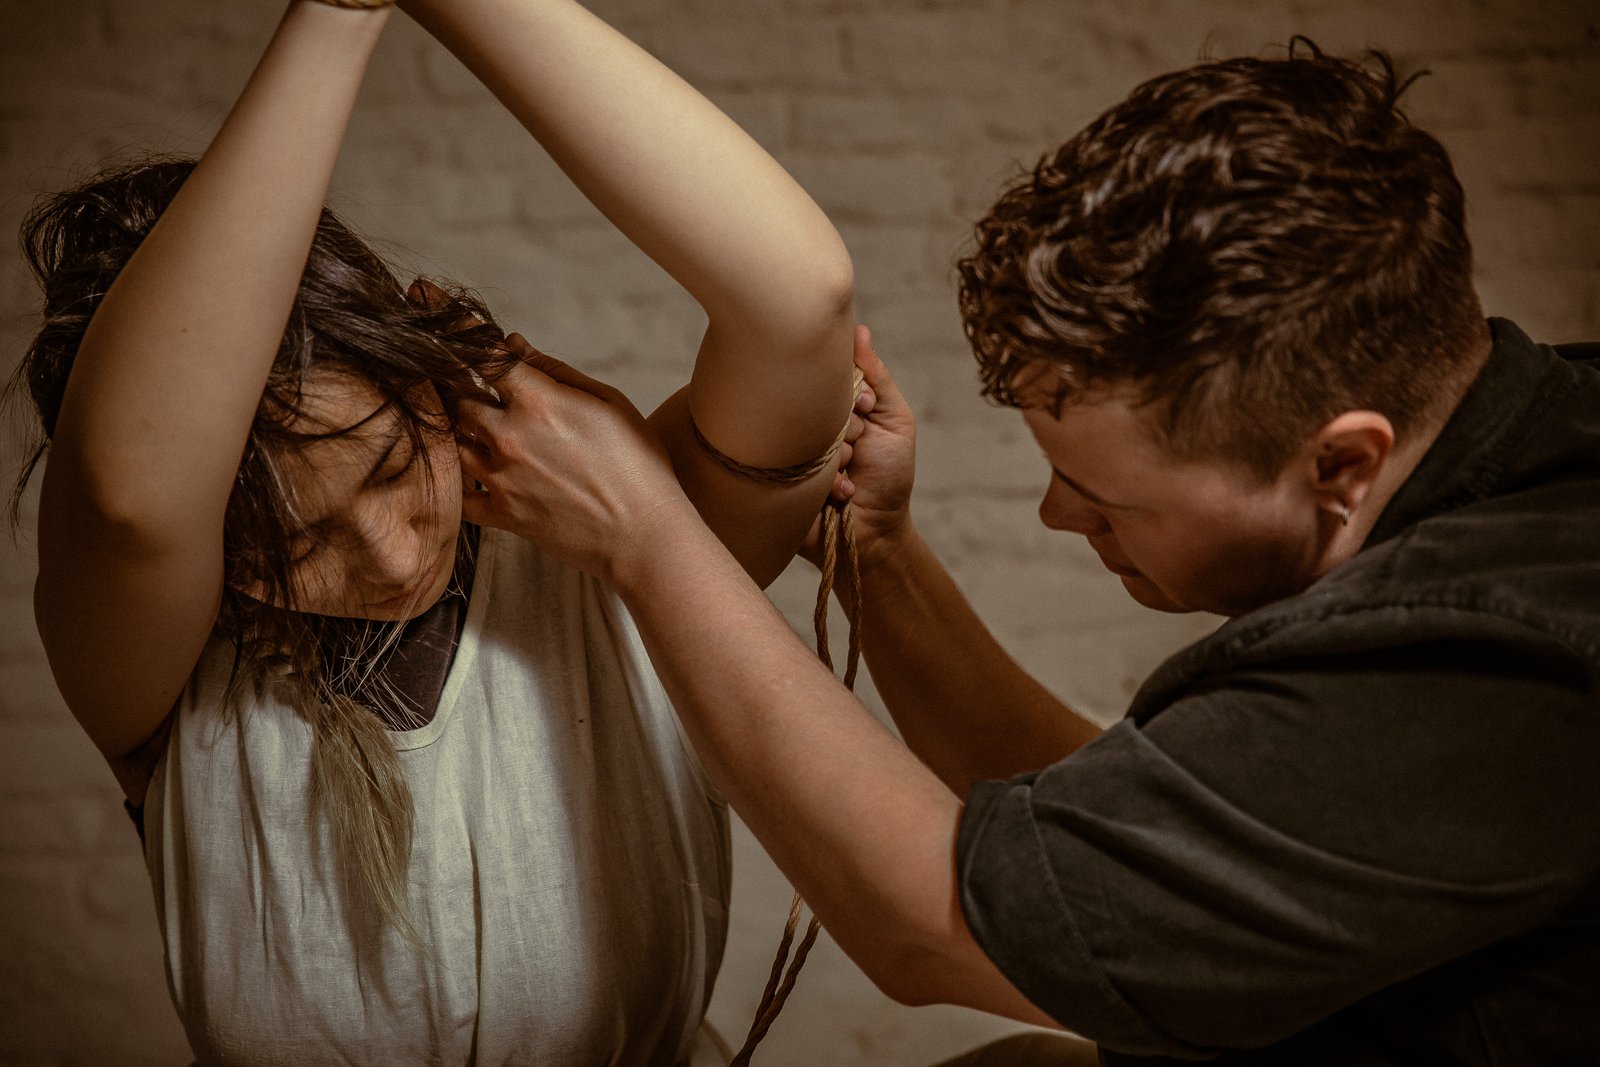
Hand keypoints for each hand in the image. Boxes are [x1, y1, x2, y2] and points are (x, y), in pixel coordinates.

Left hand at [457, 334, 691, 586]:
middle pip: (455, 395)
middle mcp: (508, 437)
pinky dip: (459, 478)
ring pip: (451, 440)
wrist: (645, 536)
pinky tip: (471, 469)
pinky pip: (460, 493)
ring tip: (472, 421)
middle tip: (456, 371)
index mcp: (538, 401)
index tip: (423, 295)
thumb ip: (555, 370)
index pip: (479, 351)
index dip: (448, 319)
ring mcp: (500, 478)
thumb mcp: (609, 403)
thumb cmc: (639, 466)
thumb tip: (512, 345)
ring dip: (458, 426)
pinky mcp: (501, 515)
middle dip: (454, 379)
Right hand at [803, 325, 916, 570]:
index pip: (827, 375)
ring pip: (804, 434)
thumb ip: (878, 378)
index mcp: (830, 405)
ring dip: (838, 456)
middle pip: (813, 401)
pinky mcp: (777, 481)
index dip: (851, 391)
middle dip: (847, 426)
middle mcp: (806, 423)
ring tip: (851, 475)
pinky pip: (796, 468)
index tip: (867, 408)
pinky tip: (841, 494)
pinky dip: (829, 481)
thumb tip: (859, 329)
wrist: (873, 534)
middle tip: (860, 444)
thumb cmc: (889, 476)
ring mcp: (790, 451)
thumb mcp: (895, 422)